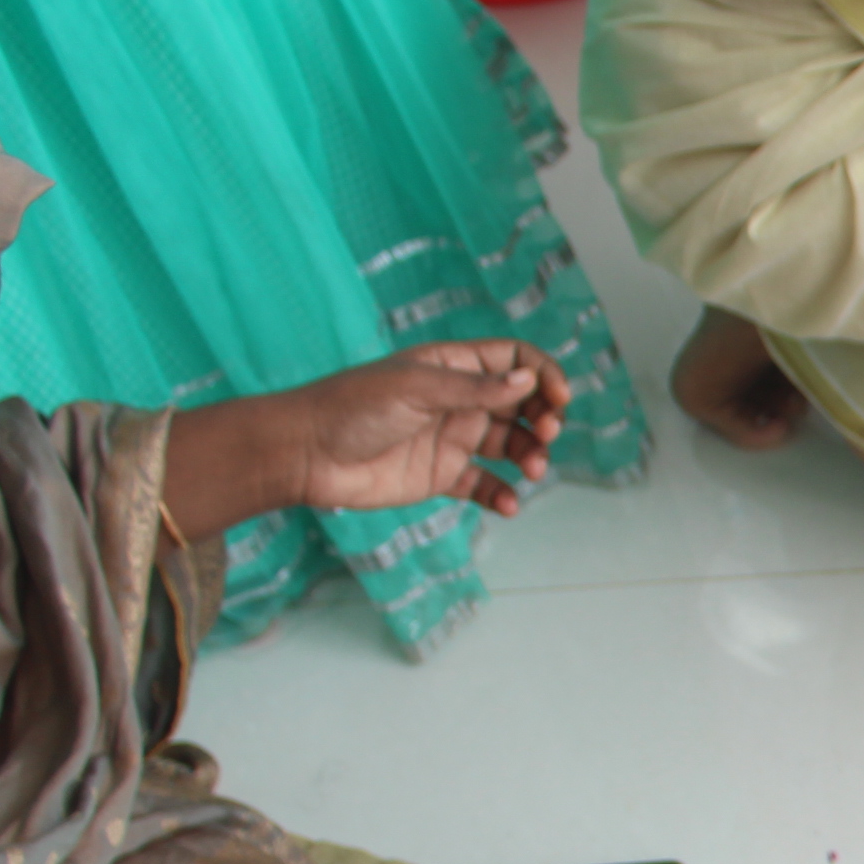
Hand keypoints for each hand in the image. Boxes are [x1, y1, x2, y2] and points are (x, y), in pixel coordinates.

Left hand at [289, 342, 568, 516]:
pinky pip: (485, 485)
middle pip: (521, 404)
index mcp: (451, 367)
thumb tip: (528, 380)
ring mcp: (451, 439)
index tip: (558, 398)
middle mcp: (457, 400)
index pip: (513, 359)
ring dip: (530, 456)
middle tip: (545, 435)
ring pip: (511, 445)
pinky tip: (509, 503)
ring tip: (531, 471)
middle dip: (543, 418)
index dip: (542, 373)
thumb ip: (473, 388)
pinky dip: (503, 495)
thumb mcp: (415, 388)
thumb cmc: (350, 408)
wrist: (305, 454)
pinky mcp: (441, 476)